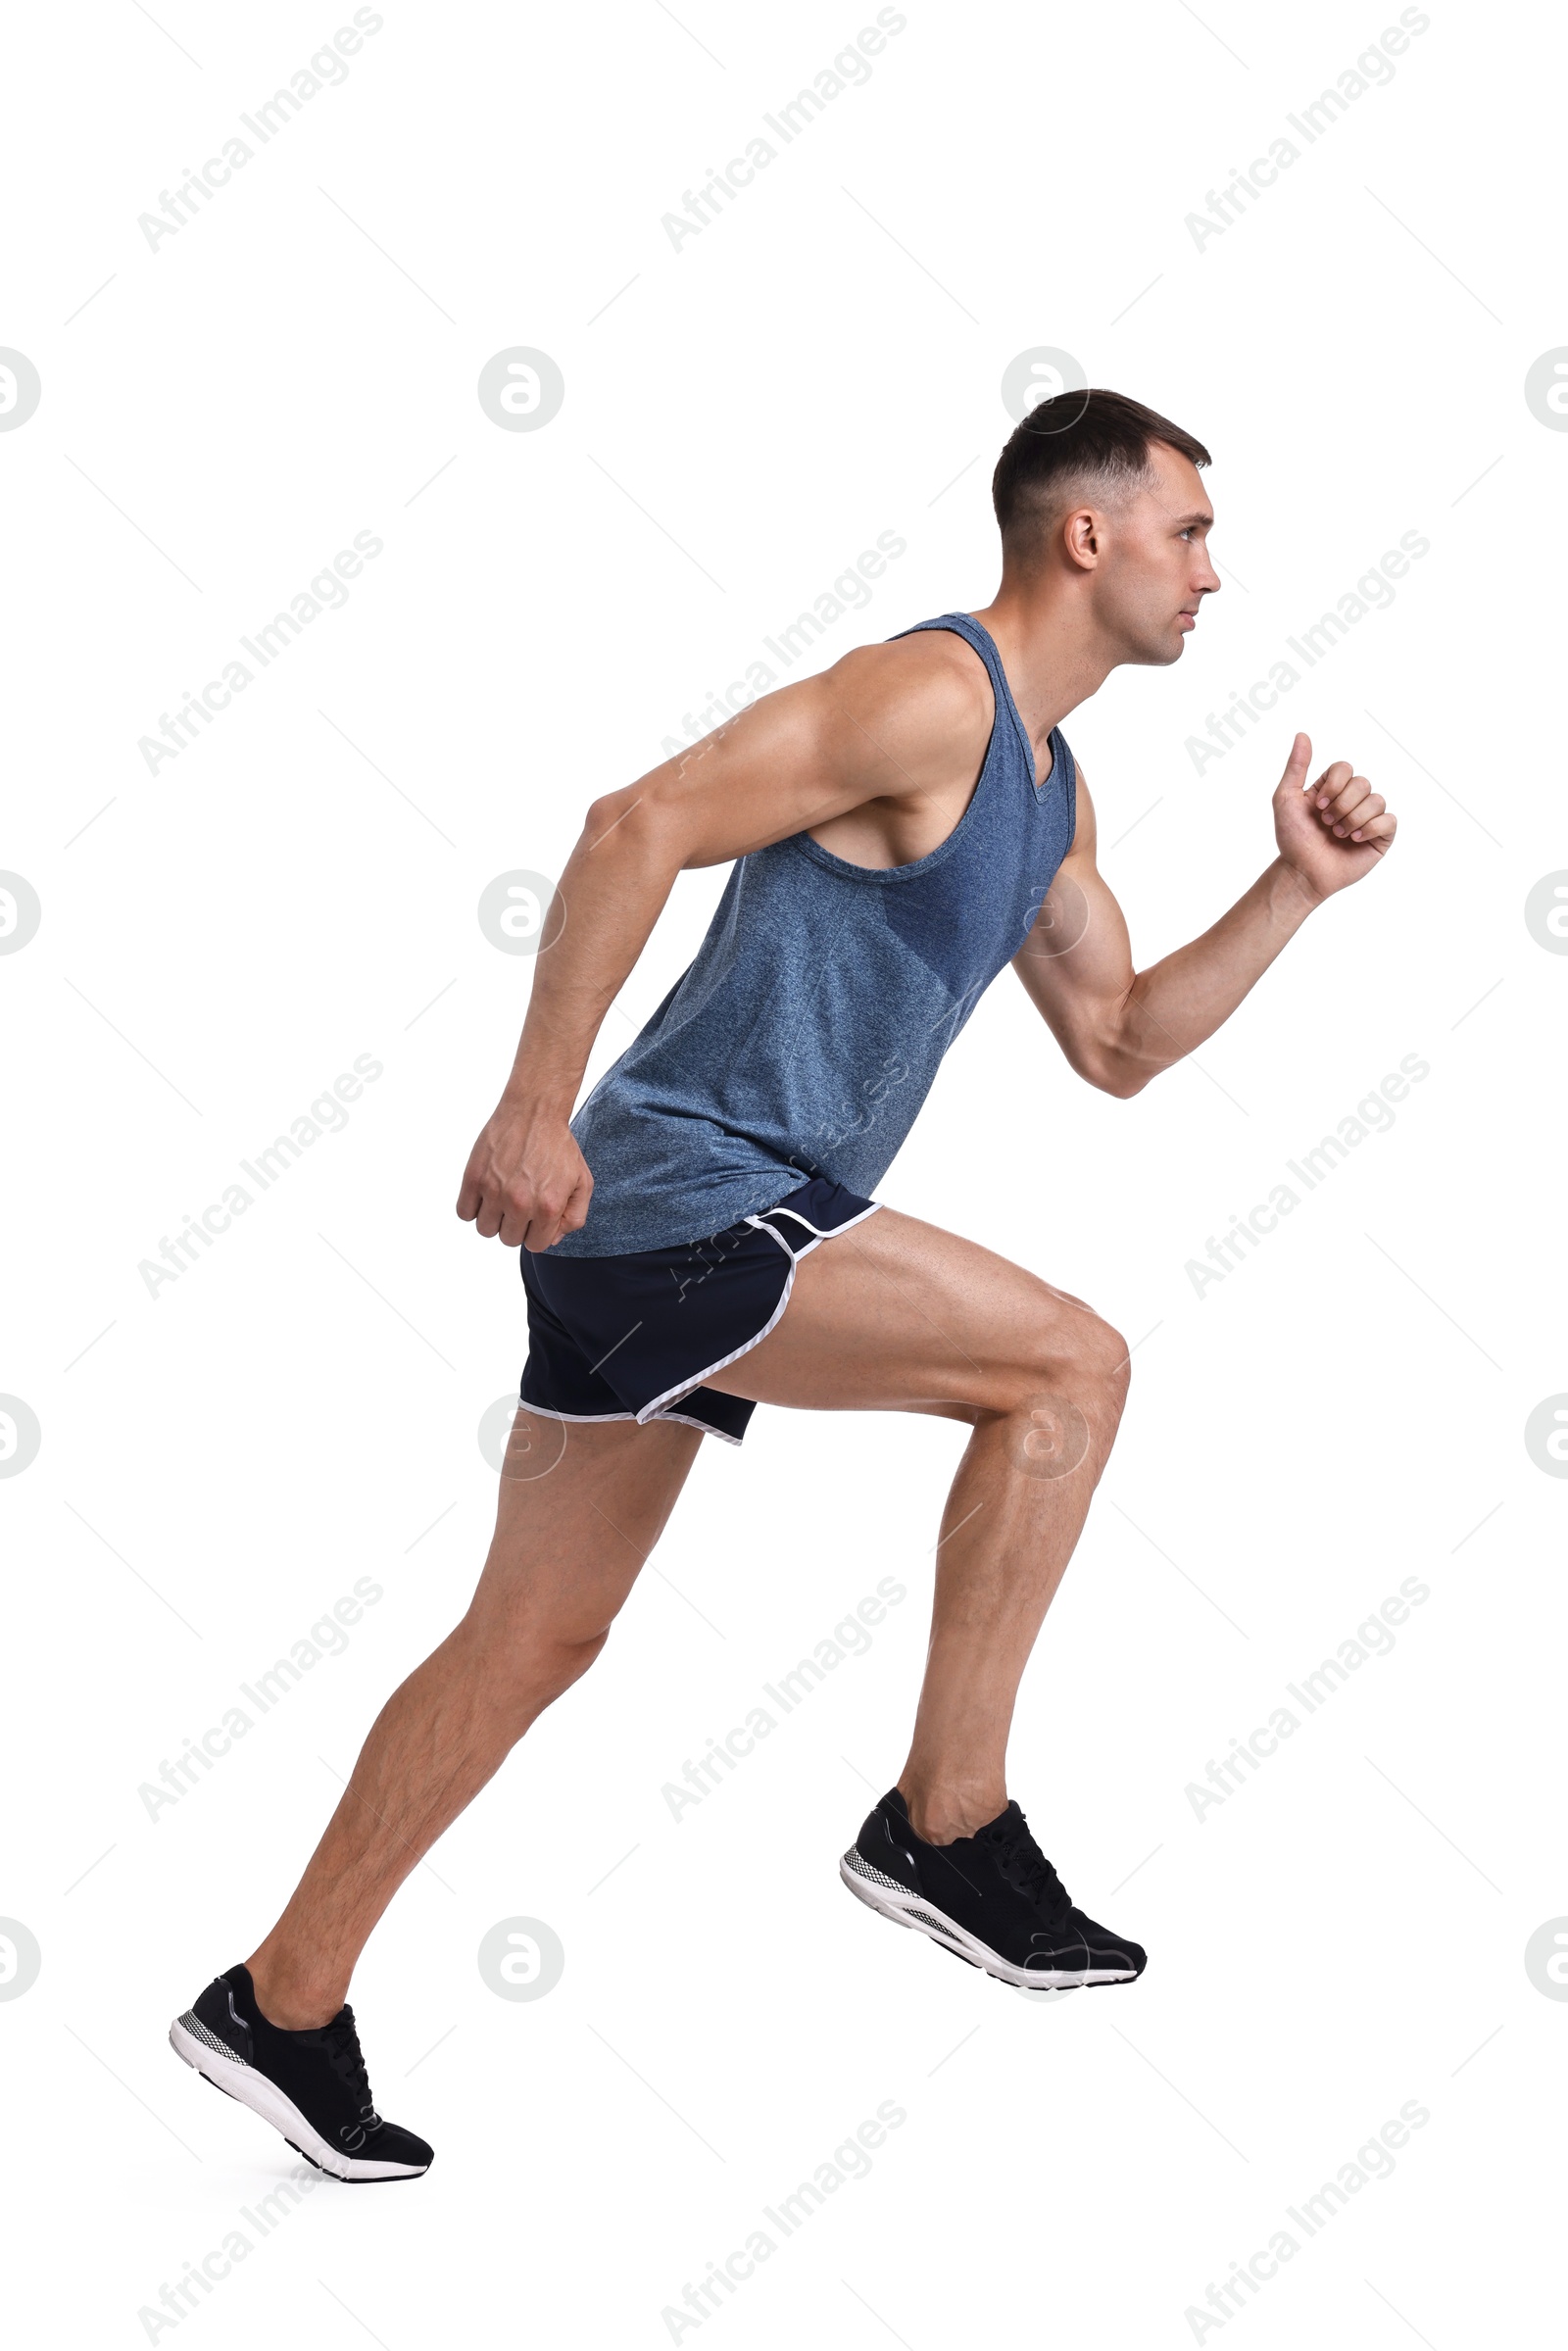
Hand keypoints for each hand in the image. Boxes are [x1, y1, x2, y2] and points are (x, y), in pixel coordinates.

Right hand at [456, 1098, 591, 1250]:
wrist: (534, 1111)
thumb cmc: (559, 1146)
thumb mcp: (583, 1182)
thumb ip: (574, 1217)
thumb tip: (552, 1238)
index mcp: (547, 1207)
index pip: (535, 1245)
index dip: (537, 1232)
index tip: (536, 1216)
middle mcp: (519, 1203)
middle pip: (508, 1240)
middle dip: (516, 1226)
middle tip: (520, 1203)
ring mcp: (493, 1190)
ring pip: (485, 1230)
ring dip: (494, 1219)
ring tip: (502, 1199)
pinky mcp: (473, 1177)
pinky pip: (464, 1213)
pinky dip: (472, 1208)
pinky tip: (485, 1195)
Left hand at [1271, 734, 1396, 903]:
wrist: (1303, 873)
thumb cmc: (1293, 839)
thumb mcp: (1286, 799)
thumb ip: (1296, 767)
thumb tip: (1302, 734)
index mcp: (1333, 788)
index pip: (1345, 768)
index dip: (1334, 785)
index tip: (1317, 806)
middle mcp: (1352, 799)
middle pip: (1363, 782)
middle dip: (1342, 805)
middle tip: (1327, 824)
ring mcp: (1368, 817)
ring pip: (1377, 800)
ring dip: (1353, 819)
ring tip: (1339, 835)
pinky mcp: (1380, 836)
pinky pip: (1389, 820)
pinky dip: (1371, 828)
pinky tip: (1355, 840)